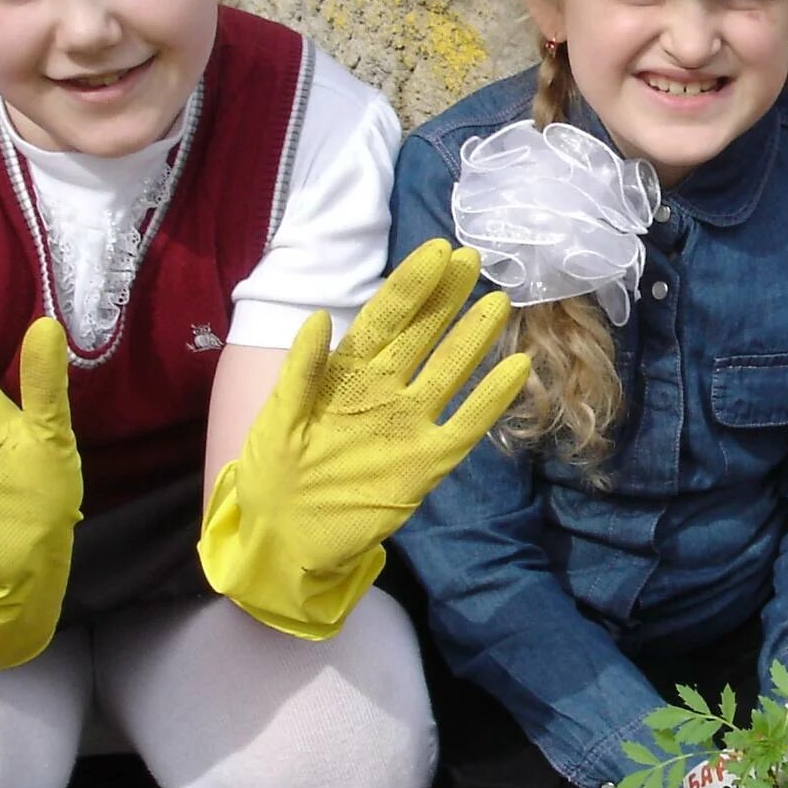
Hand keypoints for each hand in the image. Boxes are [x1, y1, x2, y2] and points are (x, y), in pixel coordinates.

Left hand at [199, 240, 529, 637]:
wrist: (285, 537)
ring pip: (448, 372)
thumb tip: (321, 315)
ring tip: (498, 302)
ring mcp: (408, 424)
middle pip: (421, 335)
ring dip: (473, 339)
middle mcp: (383, 391)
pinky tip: (516, 369)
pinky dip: (490, 399)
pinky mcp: (426, 462)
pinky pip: (465, 427)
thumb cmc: (271, 474)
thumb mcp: (276, 419)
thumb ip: (300, 370)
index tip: (436, 250)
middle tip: (473, 258)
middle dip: (445, 297)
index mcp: (344, 375)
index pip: (384, 318)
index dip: (410, 284)